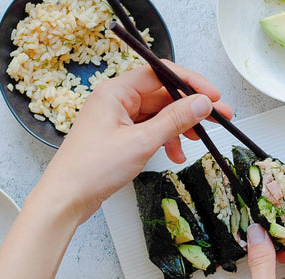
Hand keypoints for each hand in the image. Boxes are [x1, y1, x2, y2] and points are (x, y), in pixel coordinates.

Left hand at [32, 61, 232, 224]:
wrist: (65, 199)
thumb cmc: (92, 169)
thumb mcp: (141, 142)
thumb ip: (175, 120)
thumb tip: (202, 103)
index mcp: (115, 91)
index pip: (161, 73)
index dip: (190, 83)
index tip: (214, 97)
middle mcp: (116, 100)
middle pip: (162, 94)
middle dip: (190, 108)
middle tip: (219, 118)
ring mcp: (116, 119)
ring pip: (158, 114)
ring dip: (179, 127)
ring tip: (197, 142)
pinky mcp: (118, 136)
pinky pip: (148, 129)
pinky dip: (164, 140)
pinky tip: (175, 155)